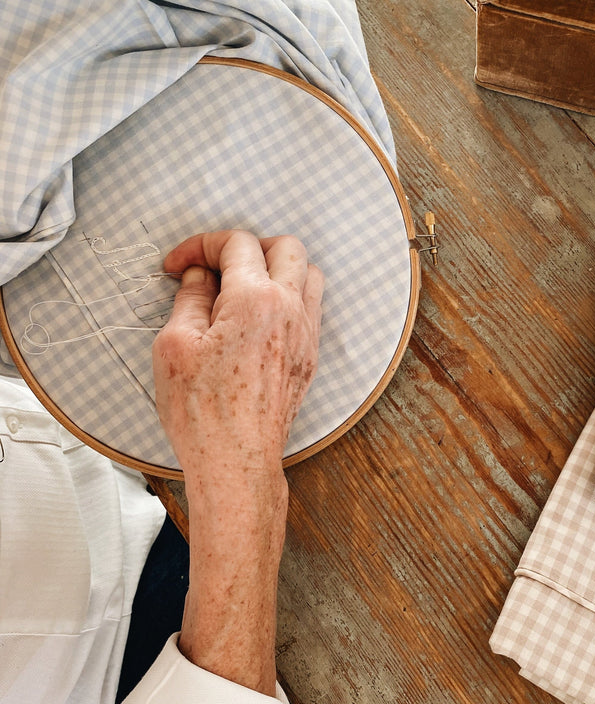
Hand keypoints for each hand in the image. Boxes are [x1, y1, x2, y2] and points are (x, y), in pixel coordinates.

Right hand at [152, 229, 323, 488]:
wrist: (236, 460)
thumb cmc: (204, 412)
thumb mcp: (174, 345)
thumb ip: (189, 299)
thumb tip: (199, 277)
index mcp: (256, 301)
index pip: (237, 244)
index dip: (201, 245)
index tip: (180, 265)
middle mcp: (291, 312)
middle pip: (287, 247)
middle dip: (248, 246)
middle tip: (217, 265)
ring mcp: (306, 336)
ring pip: (309, 275)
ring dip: (277, 269)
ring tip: (241, 288)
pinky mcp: (309, 358)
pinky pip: (311, 309)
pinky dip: (289, 298)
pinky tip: (259, 317)